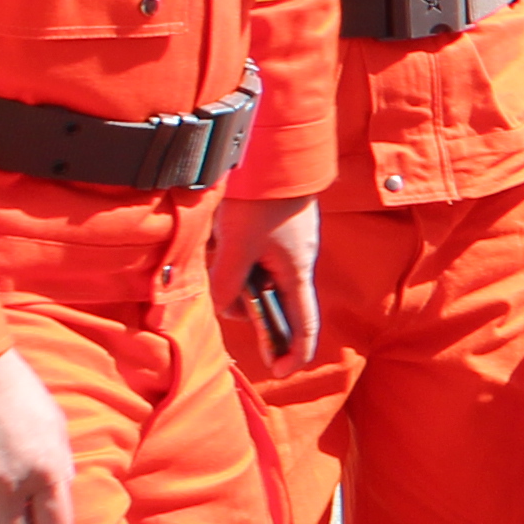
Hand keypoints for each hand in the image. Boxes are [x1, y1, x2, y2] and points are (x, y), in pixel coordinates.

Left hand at [208, 192, 318, 364]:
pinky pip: (257, 252)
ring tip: (220, 252)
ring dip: (241, 275)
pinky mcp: (276, 225)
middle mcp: (297, 261)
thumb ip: (229, 282)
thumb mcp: (238, 245)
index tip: (282, 371)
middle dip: (256, 311)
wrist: (275, 151)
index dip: (295, 352)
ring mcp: (288, 242)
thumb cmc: (262, 199)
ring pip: (262, 274)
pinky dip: (240, 255)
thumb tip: (225, 307)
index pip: (303, 324)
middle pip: (278, 300)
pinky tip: (222, 236)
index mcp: (297, 272)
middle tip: (233, 313)